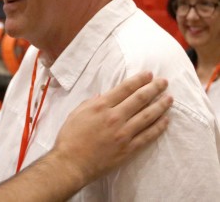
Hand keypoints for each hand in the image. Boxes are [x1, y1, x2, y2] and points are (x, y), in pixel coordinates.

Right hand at [52, 72, 171, 182]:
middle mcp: (115, 117)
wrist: (71, 163)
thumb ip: (90, 103)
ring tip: (169, 99)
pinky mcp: (129, 148)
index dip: (139, 80)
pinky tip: (166, 120)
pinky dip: (159, 127)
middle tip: (164, 82)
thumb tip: (102, 96)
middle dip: (154, 88)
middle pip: (140, 99)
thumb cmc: (70, 138)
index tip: (149, 74)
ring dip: (160, 106)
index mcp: (101, 106)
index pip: (125, 88)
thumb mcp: (76, 114)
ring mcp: (123, 133)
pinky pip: (148, 135)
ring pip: (147, 116)